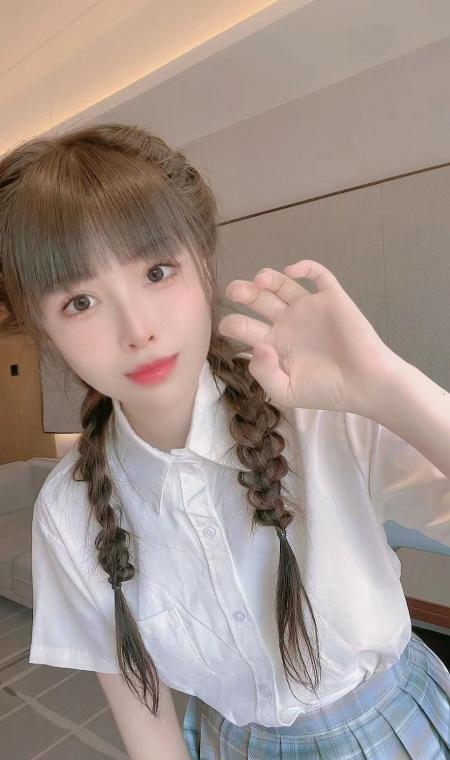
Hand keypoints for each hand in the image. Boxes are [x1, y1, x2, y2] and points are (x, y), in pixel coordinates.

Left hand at [218, 259, 399, 414]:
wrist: (364, 385)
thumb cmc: (325, 391)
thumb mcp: (286, 392)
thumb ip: (265, 373)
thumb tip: (258, 347)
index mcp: (274, 344)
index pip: (246, 327)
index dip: (234, 323)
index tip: (229, 326)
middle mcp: (287, 323)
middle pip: (258, 300)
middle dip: (243, 292)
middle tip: (234, 291)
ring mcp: (308, 309)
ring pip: (282, 284)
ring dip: (267, 278)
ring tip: (259, 281)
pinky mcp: (331, 299)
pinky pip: (318, 275)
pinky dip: (305, 267)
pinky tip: (291, 271)